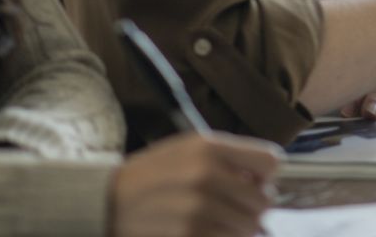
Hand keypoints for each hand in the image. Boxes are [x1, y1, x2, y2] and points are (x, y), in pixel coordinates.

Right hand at [107, 132, 280, 236]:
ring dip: (240, 228)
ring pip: (250, 227)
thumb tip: (266, 179)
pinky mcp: (188, 235)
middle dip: (253, 207)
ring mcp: (198, 208)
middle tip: (233, 208)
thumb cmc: (152, 174)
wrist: (105, 202)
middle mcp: (207, 175)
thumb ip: (229, 158)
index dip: (266, 176)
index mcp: (210, 147)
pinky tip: (207, 231)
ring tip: (218, 222)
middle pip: (263, 200)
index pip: (271, 162)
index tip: (253, 182)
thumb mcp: (188, 149)